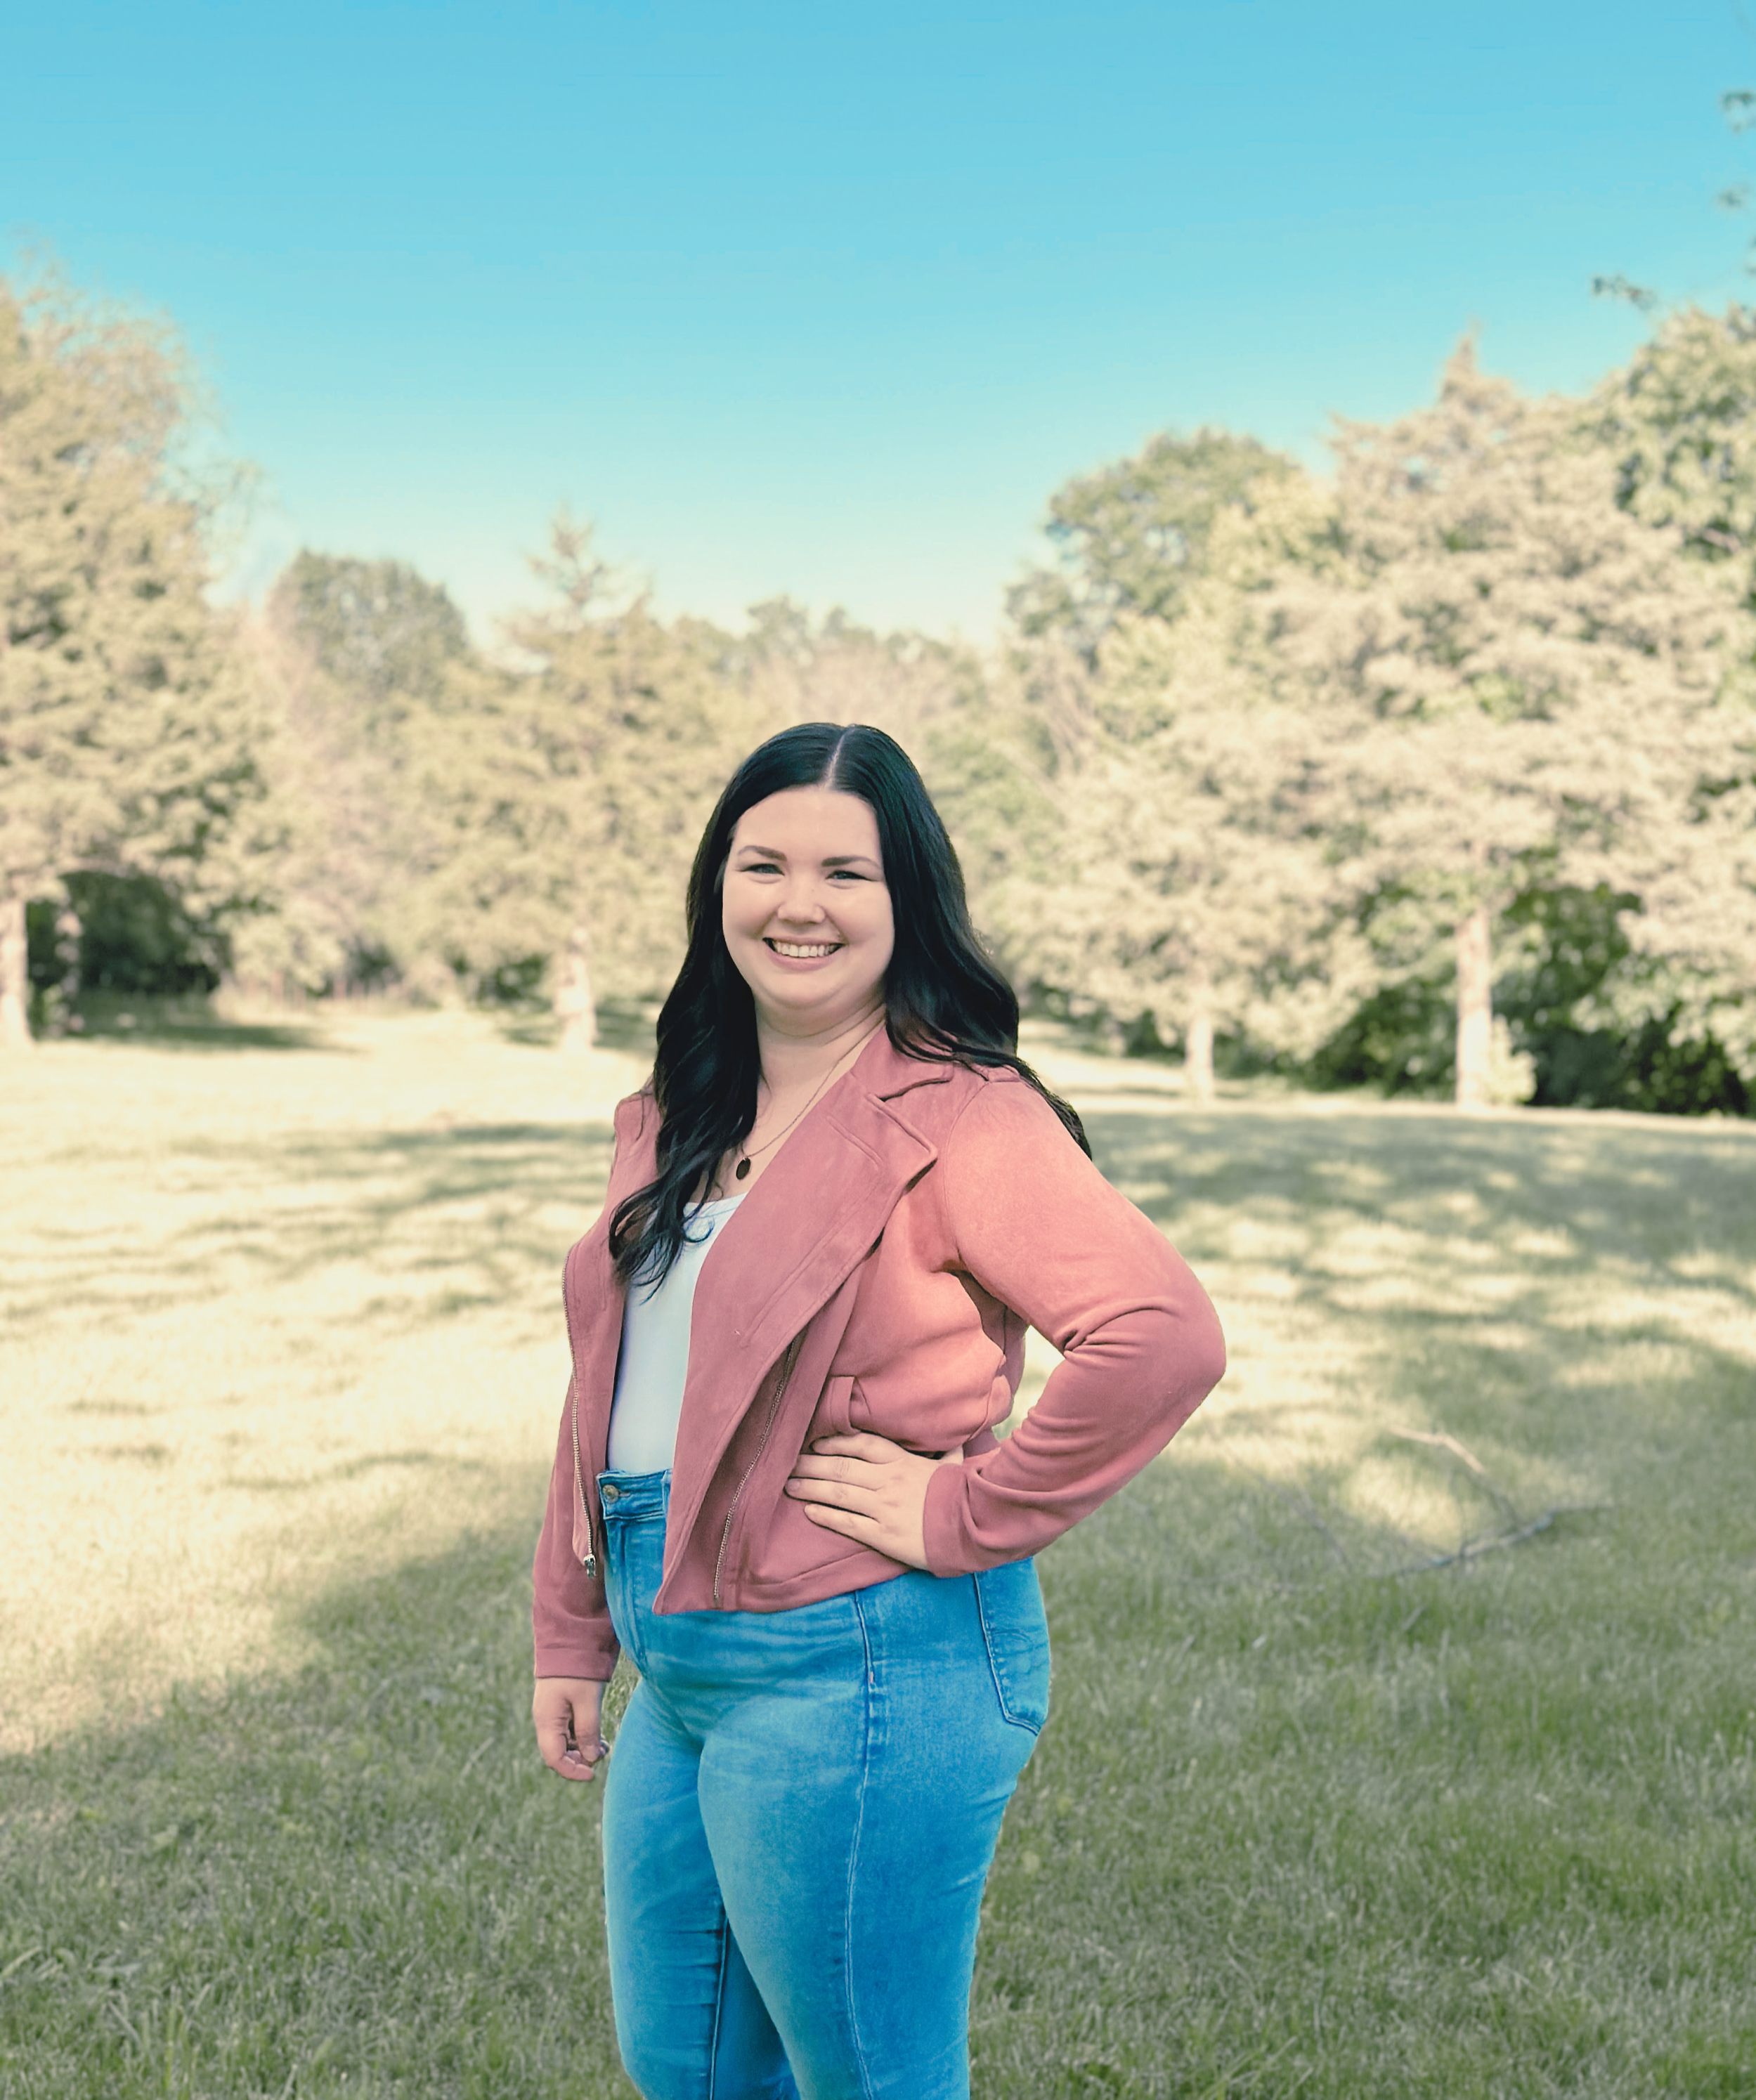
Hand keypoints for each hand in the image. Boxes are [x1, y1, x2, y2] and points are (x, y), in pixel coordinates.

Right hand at [533, 1676, 608, 1782]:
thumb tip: (592, 1758)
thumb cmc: (577, 1668)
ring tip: (605, 1744)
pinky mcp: (560, 1706)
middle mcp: (546, 1719)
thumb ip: (588, 1730)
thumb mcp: (587, 1700)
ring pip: (565, 1742)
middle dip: (580, 1759)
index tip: (593, 1774)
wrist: (568, 1638)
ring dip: (583, 1747)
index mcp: (547, 1720)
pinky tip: (598, 1734)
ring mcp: (552, 1713)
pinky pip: (568, 1729)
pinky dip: (582, 1735)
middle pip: (559, 1752)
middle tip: (604, 1752)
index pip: (554, 1759)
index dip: (573, 1771)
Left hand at [783, 1431, 960, 1569]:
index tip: (814, 1442)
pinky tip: (809, 1511)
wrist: (973, 1531)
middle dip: (811, 1464)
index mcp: (902, 1462)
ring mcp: (884, 1508)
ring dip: (810, 1488)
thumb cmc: (961, 1498)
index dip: (835, 1441)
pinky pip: (848, 1523)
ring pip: (838, 1493)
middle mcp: (888, 1481)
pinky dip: (826, 1516)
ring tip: (789, 1485)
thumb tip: (957, 1438)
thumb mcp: (953, 1469)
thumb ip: (948, 1454)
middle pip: (841, 1467)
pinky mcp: (883, 1535)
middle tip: (787, 1463)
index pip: (861, 1444)